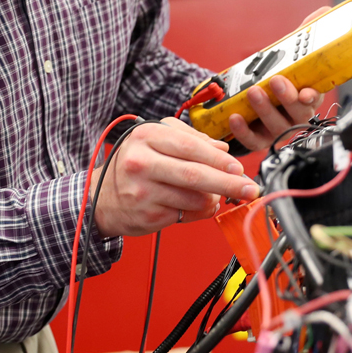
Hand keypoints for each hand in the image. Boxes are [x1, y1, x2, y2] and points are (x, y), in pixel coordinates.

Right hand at [93, 117, 260, 236]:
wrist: (102, 197)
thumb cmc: (134, 164)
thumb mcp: (156, 139)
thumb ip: (190, 138)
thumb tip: (223, 147)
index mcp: (146, 137)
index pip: (190, 147)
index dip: (218, 158)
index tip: (238, 167)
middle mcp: (141, 163)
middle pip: (194, 175)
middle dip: (228, 183)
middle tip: (249, 188)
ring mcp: (143, 191)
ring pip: (193, 197)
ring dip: (212, 197)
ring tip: (214, 193)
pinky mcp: (147, 215)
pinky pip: (185, 214)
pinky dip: (199, 210)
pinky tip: (198, 204)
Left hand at [229, 6, 330, 151]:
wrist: (250, 95)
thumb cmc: (278, 74)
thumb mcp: (292, 52)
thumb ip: (306, 33)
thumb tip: (323, 11)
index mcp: (309, 96)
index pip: (316, 98)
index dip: (312, 97)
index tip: (307, 93)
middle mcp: (296, 116)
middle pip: (298, 114)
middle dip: (287, 99)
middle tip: (275, 81)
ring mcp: (278, 129)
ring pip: (276, 127)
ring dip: (264, 110)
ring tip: (253, 91)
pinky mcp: (259, 138)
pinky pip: (253, 141)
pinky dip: (244, 131)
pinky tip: (235, 117)